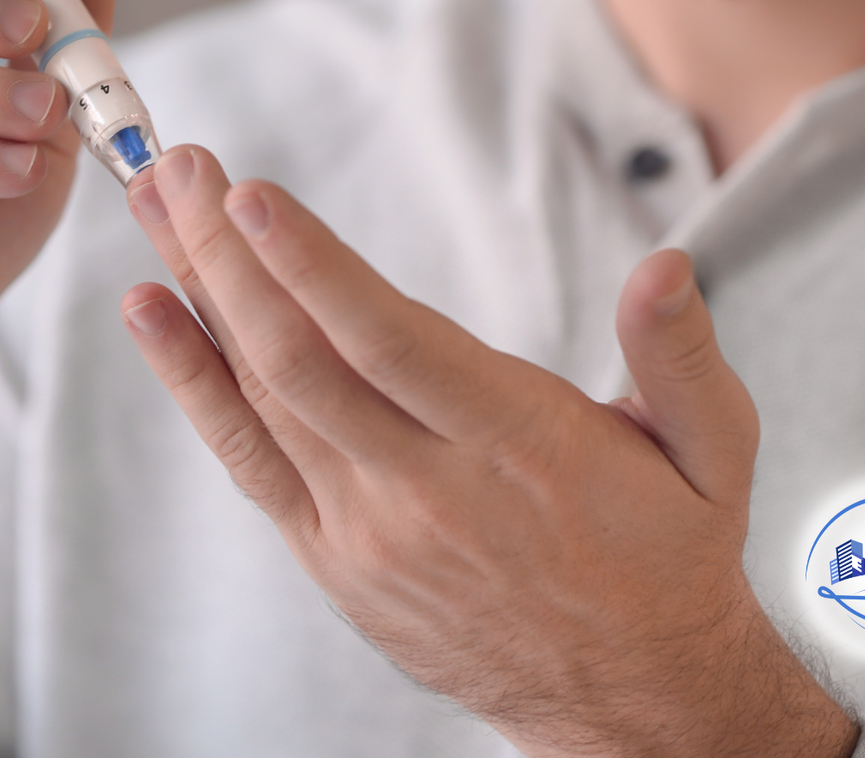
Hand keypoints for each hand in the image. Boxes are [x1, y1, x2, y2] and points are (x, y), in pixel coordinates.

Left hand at [119, 146, 857, 757]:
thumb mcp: (714, 455)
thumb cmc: (667, 556)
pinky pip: (250, 461)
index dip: (313, 268)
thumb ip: (683, 358)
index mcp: (518, 447)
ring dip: (201, 295)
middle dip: (226, 255)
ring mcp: (369, 530)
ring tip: (151, 207)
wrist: (631, 699)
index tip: (248, 195)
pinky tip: (153, 316)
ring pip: (263, 398)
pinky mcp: (335, 558)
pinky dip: (193, 386)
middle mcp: (428, 489)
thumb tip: (664, 268)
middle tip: (176, 165)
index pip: (392, 344)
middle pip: (300, 359)